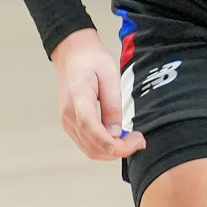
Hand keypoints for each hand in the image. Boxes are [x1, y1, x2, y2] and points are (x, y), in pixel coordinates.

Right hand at [50, 29, 145, 160]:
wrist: (73, 55)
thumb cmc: (91, 60)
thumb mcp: (110, 75)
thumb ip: (113, 105)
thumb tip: (116, 133)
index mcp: (78, 97)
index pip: (90, 126)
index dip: (109, 142)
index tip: (130, 145)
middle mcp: (69, 114)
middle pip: (92, 146)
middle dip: (118, 149)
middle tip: (139, 140)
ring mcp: (67, 121)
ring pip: (90, 150)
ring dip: (112, 151)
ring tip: (131, 140)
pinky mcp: (70, 124)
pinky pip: (87, 144)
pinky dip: (104, 147)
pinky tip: (118, 138)